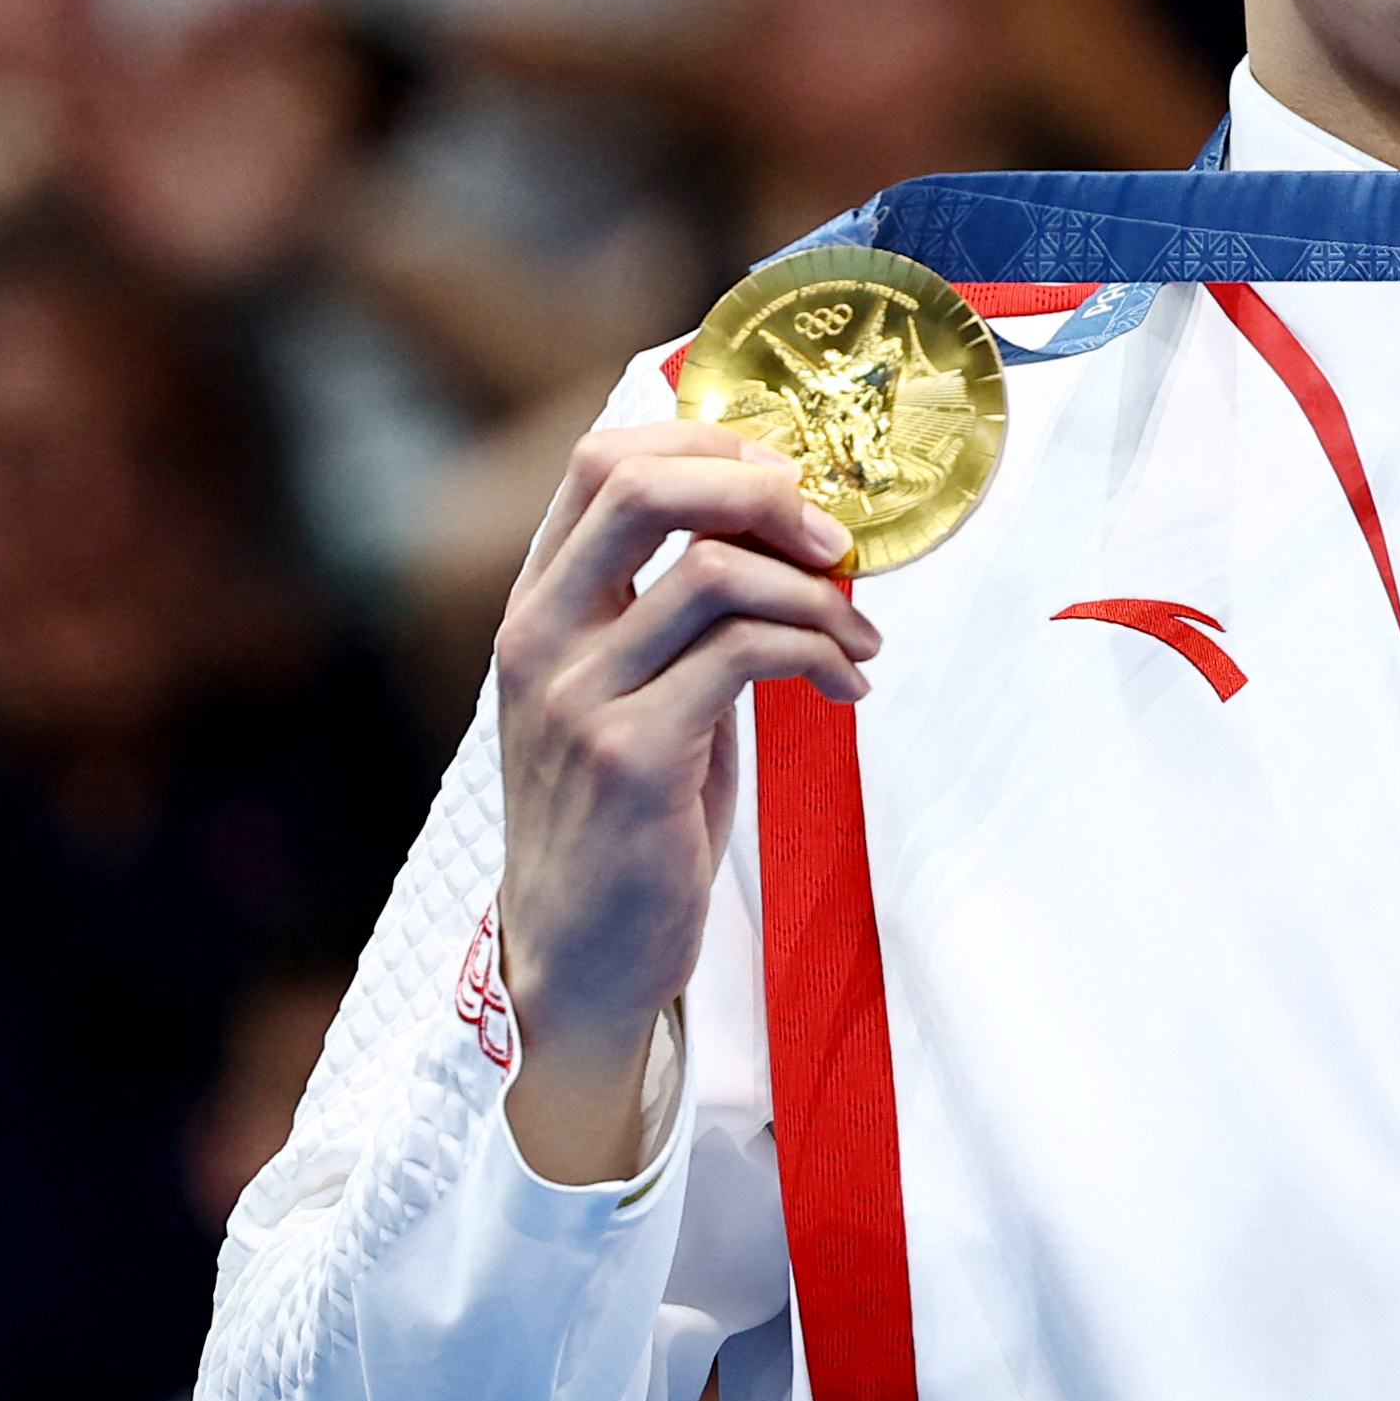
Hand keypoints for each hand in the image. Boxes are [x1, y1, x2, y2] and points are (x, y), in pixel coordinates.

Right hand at [493, 421, 877, 1180]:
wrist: (579, 957)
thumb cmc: (624, 819)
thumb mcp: (633, 691)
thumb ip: (675, 611)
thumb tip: (786, 527)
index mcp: (539, 608)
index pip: (602, 463)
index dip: (707, 443)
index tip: (787, 482)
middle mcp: (541, 637)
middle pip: (640, 485)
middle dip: (759, 488)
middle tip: (833, 536)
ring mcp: (578, 695)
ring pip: (714, 571)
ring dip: (815, 593)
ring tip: (860, 635)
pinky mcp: (631, 755)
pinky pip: (746, 654)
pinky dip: (820, 653)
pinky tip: (849, 684)